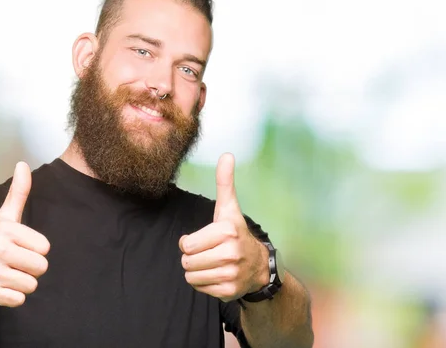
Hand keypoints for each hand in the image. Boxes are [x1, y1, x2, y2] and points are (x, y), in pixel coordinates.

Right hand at [0, 162, 49, 307]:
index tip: (19, 247)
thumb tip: (23, 164)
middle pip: (42, 267)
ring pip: (32, 284)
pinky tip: (1, 287)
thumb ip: (18, 192)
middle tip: (14, 263)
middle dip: (31, 268)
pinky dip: (13, 297)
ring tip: (7, 274)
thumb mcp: (4, 217)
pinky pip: (20, 299)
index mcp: (5, 229)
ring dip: (22, 283)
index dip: (35, 250)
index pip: (45, 247)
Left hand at [179, 153, 268, 301]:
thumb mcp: (229, 208)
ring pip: (190, 276)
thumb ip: (224, 182)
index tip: (204, 239)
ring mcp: (231, 274)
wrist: (259, 265)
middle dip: (192, 257)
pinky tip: (217, 274)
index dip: (190, 242)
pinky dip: (204, 283)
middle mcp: (230, 253)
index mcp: (226, 231)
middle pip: (186, 261)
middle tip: (208, 252)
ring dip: (196, 271)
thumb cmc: (236, 233)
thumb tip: (226, 155)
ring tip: (212, 263)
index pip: (186, 244)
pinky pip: (199, 288)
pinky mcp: (228, 291)